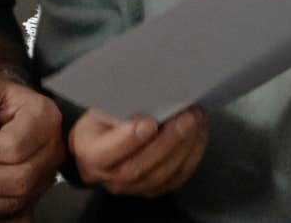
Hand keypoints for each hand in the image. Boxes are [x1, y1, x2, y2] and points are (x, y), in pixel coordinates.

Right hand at [70, 107, 207, 196]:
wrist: (95, 150)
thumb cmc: (98, 125)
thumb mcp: (97, 112)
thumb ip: (116, 111)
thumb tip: (148, 100)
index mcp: (92, 156)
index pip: (109, 152)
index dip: (131, 139)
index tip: (150, 122)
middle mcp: (111, 178)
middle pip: (141, 166)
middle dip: (168, 140)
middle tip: (187, 117)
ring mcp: (133, 188)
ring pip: (163, 174)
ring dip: (185, 146)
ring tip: (197, 121)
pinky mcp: (153, 190)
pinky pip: (177, 177)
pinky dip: (192, 156)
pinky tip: (198, 135)